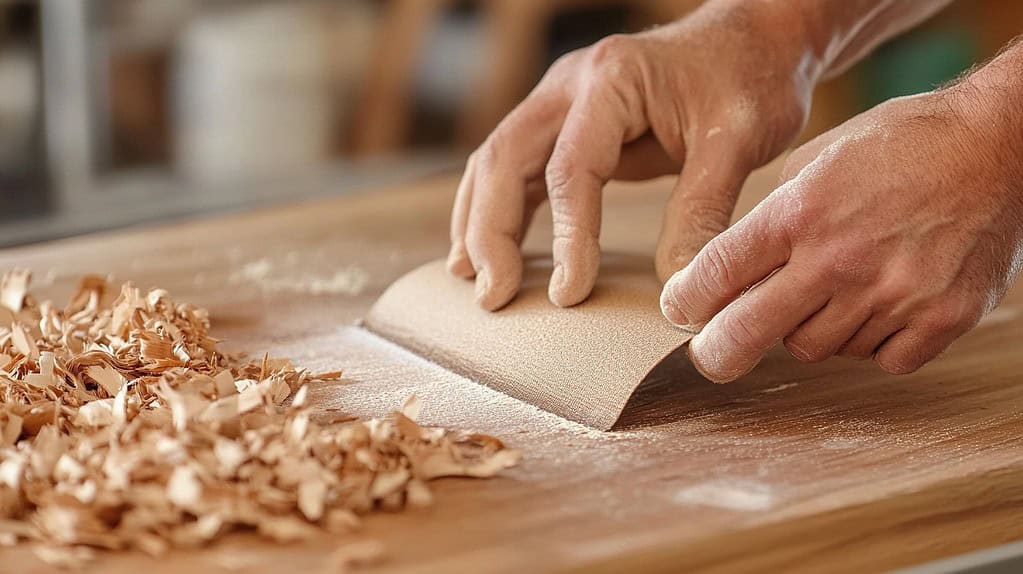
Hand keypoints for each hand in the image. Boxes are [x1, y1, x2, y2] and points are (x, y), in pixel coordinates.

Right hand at [447, 2, 821, 309]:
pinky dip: (498, 209)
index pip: (572, 167)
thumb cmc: (749, 77)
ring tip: (474, 280)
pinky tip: (490, 251)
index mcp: (612, 81)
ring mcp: (561, 101)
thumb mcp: (740, 141)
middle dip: (491, 231)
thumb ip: (703, 211)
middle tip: (495, 296)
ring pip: (497, 161)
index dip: (567, 236)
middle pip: (505, 158)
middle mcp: (570, 84)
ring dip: (481, 222)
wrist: (753, 38)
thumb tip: (677, 289)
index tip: (569, 293)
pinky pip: (516, 167)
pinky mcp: (565, 124)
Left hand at [661, 85, 1022, 381]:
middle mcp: (840, 259)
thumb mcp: (815, 160)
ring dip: (807, 331)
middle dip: (717, 353)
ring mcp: (893, 295)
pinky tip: (876, 306)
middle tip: (710, 356)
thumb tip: (735, 272)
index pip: (718, 275)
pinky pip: (879, 360)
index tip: (680, 311)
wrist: (996, 143)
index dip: (687, 302)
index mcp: (801, 212)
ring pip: (816, 350)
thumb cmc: (900, 144)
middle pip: (750, 333)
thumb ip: (773, 219)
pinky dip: (869, 342)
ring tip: (830, 292)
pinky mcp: (941, 319)